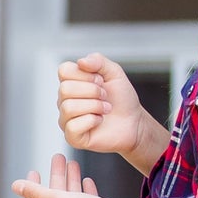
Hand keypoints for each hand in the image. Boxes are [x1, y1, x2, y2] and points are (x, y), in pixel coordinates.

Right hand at [57, 53, 169, 173]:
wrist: (134, 122)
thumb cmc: (122, 100)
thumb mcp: (114, 73)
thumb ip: (98, 61)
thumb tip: (81, 61)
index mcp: (71, 83)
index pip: (63, 71)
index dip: (85, 74)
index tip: (100, 81)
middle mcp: (65, 101)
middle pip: (65, 89)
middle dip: (92, 91)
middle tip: (105, 97)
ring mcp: (66, 119)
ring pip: (68, 107)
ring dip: (94, 106)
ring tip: (105, 109)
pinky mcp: (72, 137)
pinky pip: (73, 127)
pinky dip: (92, 121)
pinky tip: (99, 121)